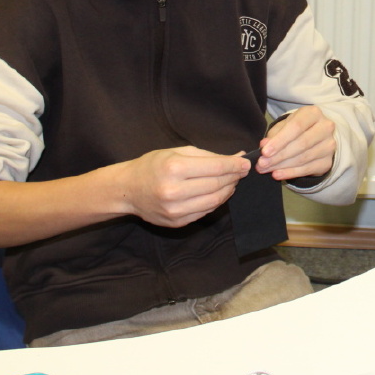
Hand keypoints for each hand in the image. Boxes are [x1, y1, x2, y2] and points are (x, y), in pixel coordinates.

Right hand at [118, 146, 249, 226]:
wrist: (128, 189)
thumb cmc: (153, 165)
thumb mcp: (177, 152)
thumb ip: (208, 156)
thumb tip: (237, 157)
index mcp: (174, 169)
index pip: (215, 168)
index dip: (234, 166)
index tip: (246, 163)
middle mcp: (174, 191)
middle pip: (217, 185)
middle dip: (234, 177)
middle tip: (241, 171)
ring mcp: (175, 210)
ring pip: (214, 201)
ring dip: (228, 190)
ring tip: (231, 181)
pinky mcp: (176, 222)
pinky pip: (205, 212)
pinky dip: (216, 202)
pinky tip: (218, 193)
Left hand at [257, 106, 335, 181]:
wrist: (317, 138)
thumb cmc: (297, 129)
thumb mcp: (284, 126)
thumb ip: (274, 135)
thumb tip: (264, 145)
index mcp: (313, 113)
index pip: (296, 127)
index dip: (280, 141)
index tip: (264, 152)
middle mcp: (325, 127)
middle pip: (301, 144)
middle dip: (278, 156)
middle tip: (261, 164)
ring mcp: (329, 145)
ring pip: (303, 158)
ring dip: (281, 166)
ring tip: (265, 169)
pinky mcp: (327, 161)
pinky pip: (307, 169)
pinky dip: (290, 173)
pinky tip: (278, 174)